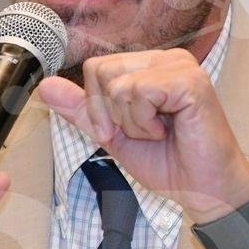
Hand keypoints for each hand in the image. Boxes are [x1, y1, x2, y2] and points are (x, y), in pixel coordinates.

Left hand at [37, 48, 248, 226]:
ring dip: (131, 121)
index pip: (97, 67)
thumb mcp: (114, 135)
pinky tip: (169, 130)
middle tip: (143, 133)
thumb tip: (46, 86)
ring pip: (119, 83)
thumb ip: (83, 109)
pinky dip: (145, 121)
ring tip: (159, 131)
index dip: (96, 107)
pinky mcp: (190, 81)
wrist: (203, 189)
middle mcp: (167, 59)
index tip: (118, 132)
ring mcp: (181, 66)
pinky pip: (140, 91)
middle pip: (103, 72)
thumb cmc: (169, 163)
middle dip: (112, 114)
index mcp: (150, 66)